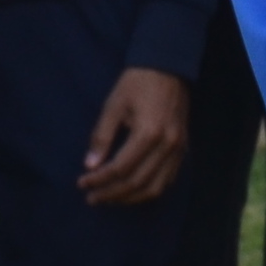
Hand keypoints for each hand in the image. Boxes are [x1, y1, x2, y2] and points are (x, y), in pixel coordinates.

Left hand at [77, 65, 189, 206]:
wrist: (168, 67)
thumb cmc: (137, 83)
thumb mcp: (113, 105)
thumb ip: (101, 137)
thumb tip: (90, 166)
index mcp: (148, 133)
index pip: (120, 168)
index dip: (100, 180)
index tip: (82, 183)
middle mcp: (167, 146)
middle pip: (137, 183)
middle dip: (111, 194)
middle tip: (92, 197)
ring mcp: (178, 149)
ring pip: (154, 187)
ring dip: (129, 198)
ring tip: (109, 199)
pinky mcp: (183, 149)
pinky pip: (167, 180)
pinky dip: (148, 190)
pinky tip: (131, 192)